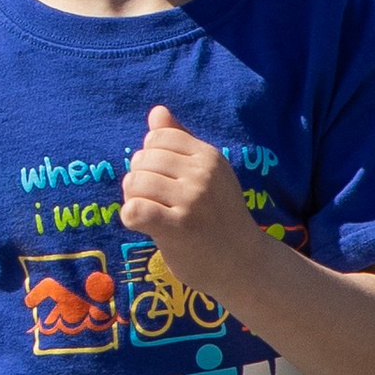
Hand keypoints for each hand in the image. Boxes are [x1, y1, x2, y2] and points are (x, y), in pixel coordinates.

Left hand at [118, 105, 257, 297]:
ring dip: (132, 199)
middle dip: (138, 179)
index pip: (157, 137)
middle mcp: (202, 174)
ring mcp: (192, 200)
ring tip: (150, 213)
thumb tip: (156, 111)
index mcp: (209, 156)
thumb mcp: (207, 174)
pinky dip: (130, 218)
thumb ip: (180, 142)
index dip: (149, 157)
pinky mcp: (178, 227)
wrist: (243, 263)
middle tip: (154, 201)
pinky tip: (143, 225)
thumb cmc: (220, 218)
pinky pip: (134, 210)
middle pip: (141, 160)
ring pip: (134, 184)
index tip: (160, 179)